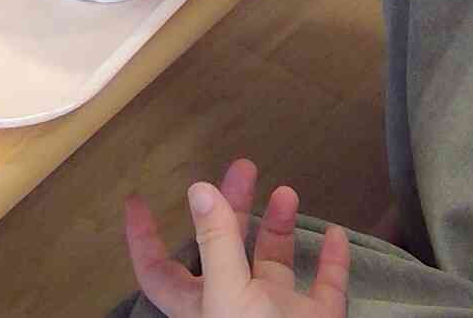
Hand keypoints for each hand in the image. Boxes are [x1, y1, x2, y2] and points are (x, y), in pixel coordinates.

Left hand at [123, 160, 350, 317]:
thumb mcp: (229, 293)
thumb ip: (216, 243)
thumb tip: (198, 190)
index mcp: (202, 305)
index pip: (159, 270)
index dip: (145, 239)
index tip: (137, 201)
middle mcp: (236, 307)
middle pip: (224, 250)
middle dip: (231, 209)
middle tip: (243, 168)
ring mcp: (277, 315)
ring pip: (273, 264)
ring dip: (279, 226)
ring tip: (287, 191)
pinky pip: (325, 287)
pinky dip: (332, 260)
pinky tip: (334, 234)